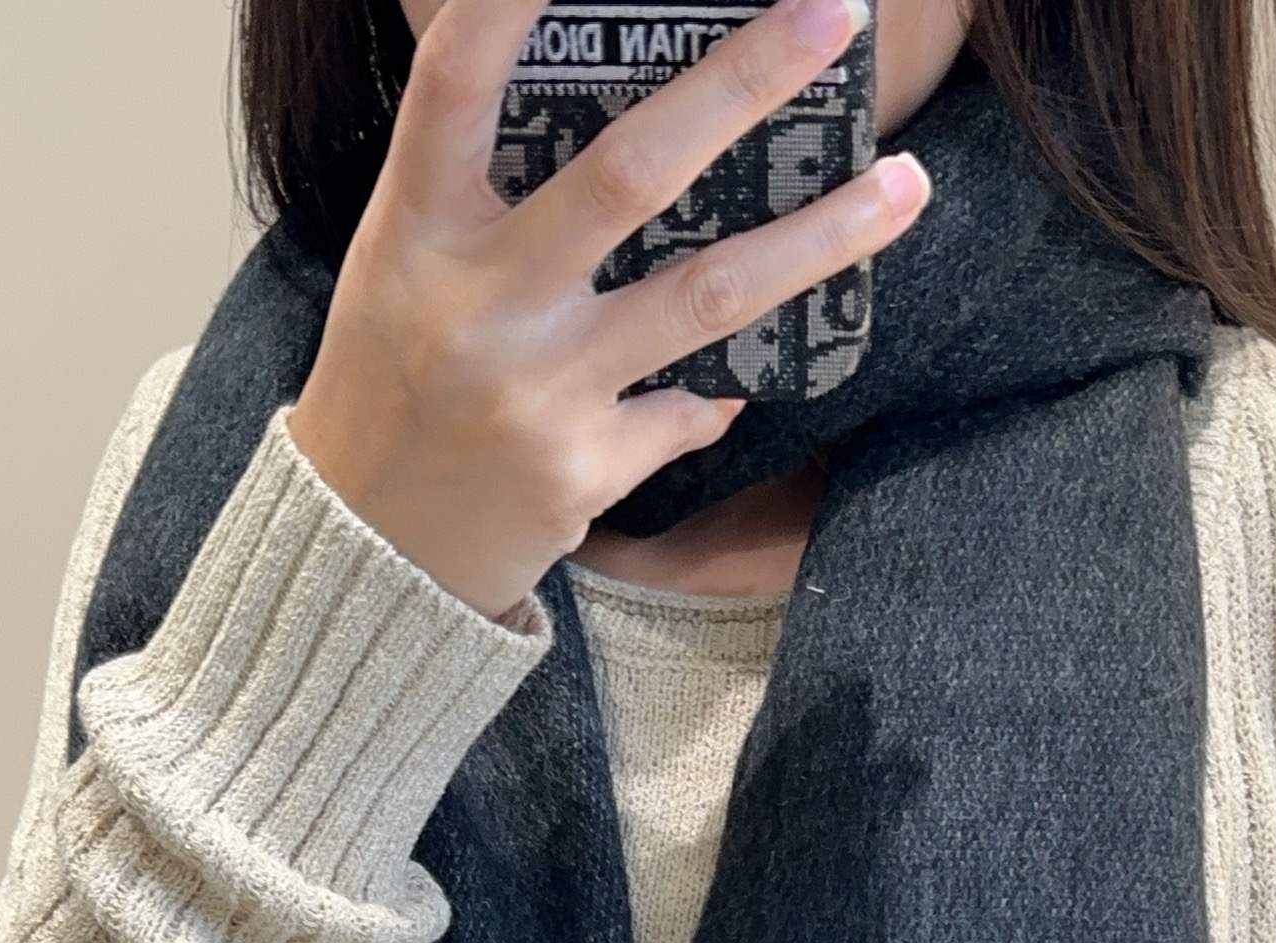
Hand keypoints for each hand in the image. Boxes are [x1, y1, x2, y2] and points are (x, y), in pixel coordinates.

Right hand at [285, 0, 931, 621]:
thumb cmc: (393, 382)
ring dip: (821, 237)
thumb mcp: (405, 263)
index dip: (509, 0)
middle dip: (743, 83)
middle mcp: (480, 301)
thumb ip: (482, 188)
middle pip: (632, 171)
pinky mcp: (582, 468)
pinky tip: (725, 384)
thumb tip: (635, 115)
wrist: (370, 554)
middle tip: (836, 15)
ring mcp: (538, 389)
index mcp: (417, 227)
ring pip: (707, 294)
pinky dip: (710, 393)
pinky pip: (684, 408)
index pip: (458, 81)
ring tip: (905, 187)